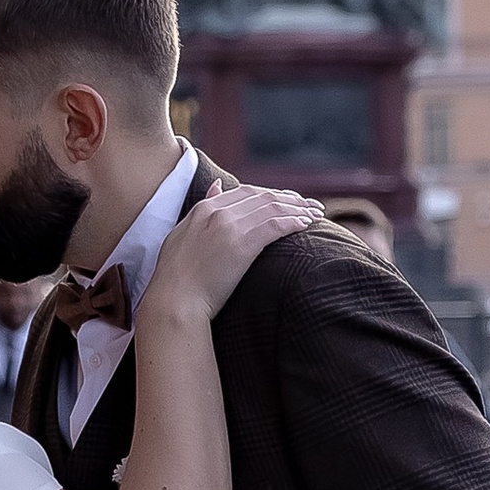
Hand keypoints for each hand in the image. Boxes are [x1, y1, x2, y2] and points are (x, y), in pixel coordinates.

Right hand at [152, 184, 318, 322]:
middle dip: (290, 199)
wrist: (173, 303)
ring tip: (316, 214)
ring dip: (299, 209)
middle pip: (263, 196)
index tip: (288, 201)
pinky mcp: (242, 244)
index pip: (245, 192)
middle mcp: (217, 212)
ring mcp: (230, 226)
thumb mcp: (182, 235)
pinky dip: (294, 221)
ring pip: (273, 207)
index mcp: (203, 209)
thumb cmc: (175, 279)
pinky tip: (307, 224)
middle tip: (310, 205)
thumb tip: (217, 186)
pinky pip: (276, 225)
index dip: (271, 195)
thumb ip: (202, 209)